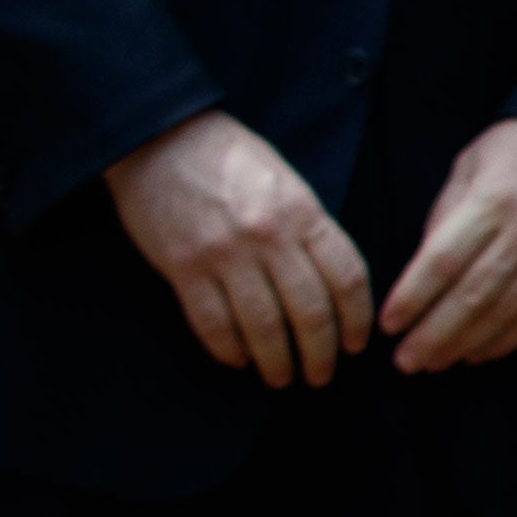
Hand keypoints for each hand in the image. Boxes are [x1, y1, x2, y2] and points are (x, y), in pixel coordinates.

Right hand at [104, 109, 373, 387]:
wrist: (159, 139)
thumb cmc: (232, 160)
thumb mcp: (288, 185)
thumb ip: (311, 231)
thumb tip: (334, 288)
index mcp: (304, 213)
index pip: (347, 278)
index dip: (357, 320)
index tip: (357, 345)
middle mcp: (269, 237)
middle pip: (310, 312)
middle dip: (321, 353)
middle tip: (321, 376)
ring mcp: (224, 254)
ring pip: (263, 326)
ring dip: (277, 361)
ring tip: (282, 377)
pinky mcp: (182, 267)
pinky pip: (211, 323)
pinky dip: (229, 349)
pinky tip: (239, 360)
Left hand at [381, 119, 516, 371]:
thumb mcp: (469, 165)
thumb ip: (443, 215)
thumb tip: (421, 271)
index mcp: (492, 201)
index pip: (443, 261)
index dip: (412, 297)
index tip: (389, 324)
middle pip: (473, 296)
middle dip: (434, 335)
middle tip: (405, 361)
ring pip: (504, 314)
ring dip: (464, 344)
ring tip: (433, 363)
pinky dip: (505, 341)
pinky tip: (477, 354)